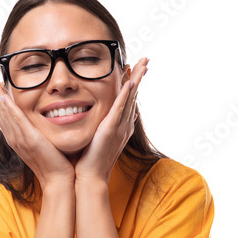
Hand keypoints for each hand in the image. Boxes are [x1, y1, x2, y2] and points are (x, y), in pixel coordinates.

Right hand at [0, 71, 75, 189]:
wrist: (58, 180)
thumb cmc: (55, 162)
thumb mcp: (43, 142)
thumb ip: (38, 129)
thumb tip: (42, 117)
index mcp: (16, 137)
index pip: (2, 113)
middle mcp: (13, 137)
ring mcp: (19, 138)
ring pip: (3, 111)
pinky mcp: (29, 139)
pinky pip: (15, 119)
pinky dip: (8, 106)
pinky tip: (2, 94)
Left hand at [74, 57, 147, 184]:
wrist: (90, 177)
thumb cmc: (90, 162)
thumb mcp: (99, 140)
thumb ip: (106, 128)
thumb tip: (111, 120)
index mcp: (120, 126)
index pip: (129, 100)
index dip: (134, 84)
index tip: (136, 70)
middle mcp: (124, 124)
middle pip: (134, 95)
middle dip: (140, 77)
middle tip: (146, 60)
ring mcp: (119, 126)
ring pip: (130, 97)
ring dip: (137, 79)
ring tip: (144, 63)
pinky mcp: (110, 128)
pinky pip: (120, 108)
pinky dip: (126, 94)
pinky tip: (130, 81)